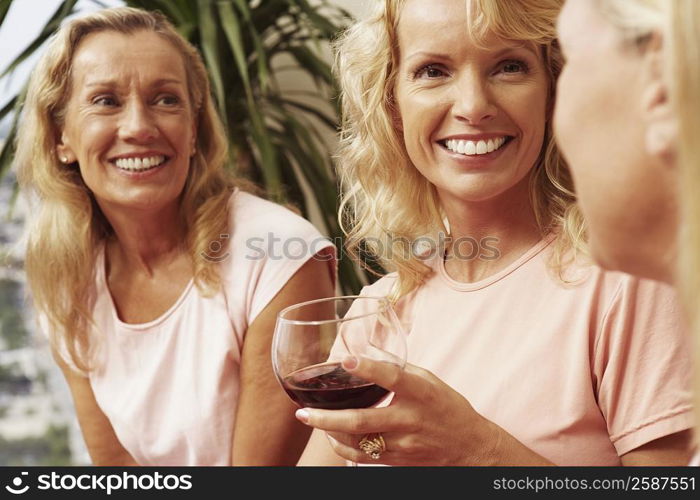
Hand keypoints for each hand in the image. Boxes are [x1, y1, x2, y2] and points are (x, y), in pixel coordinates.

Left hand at [294, 355, 505, 465]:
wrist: (468, 447)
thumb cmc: (448, 407)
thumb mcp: (429, 380)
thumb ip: (399, 368)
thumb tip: (366, 351)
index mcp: (421, 392)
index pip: (393, 378)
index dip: (369, 368)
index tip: (346, 360)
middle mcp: (410, 419)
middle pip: (363, 420)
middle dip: (328, 418)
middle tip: (302, 413)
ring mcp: (403, 444)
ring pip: (358, 442)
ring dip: (329, 432)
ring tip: (311, 419)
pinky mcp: (398, 460)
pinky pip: (363, 458)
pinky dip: (342, 447)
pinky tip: (331, 436)